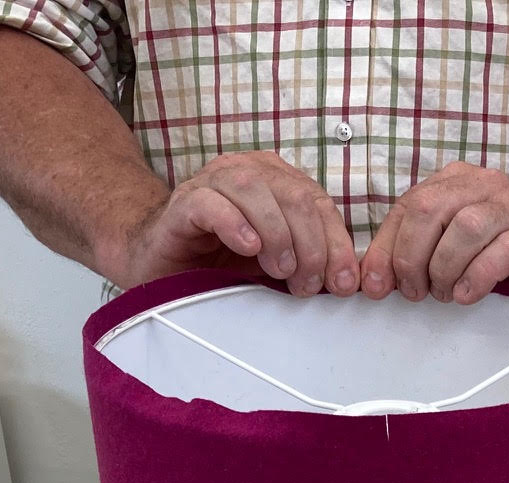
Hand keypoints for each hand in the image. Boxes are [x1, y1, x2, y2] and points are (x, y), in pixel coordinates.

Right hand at [108, 152, 359, 296]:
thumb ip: (310, 263)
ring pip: (256, 191)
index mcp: (277, 182)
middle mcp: (248, 173)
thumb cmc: (221, 262)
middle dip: (311, 245)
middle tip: (307, 284)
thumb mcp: (276, 265)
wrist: (161, 265)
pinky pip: (212, 203)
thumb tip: (348, 281)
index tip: (344, 284)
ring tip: (281, 270)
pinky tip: (248, 248)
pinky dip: (235, 224)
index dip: (336, 244)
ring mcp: (212, 183)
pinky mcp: (183, 203)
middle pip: (294, 196)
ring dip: (278, 235)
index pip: (319, 204)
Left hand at [360, 162, 508, 305]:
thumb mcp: (447, 250)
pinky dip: (476, 276)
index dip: (386, 249)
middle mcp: (483, 185)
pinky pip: (501, 251)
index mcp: (454, 182)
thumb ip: (410, 256)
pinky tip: (467, 294)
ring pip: (465, 228)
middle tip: (417, 292)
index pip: (407, 207)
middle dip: (412, 258)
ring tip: (445, 292)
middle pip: (429, 210)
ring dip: (445, 268)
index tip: (376, 286)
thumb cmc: (497, 255)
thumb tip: (371, 281)